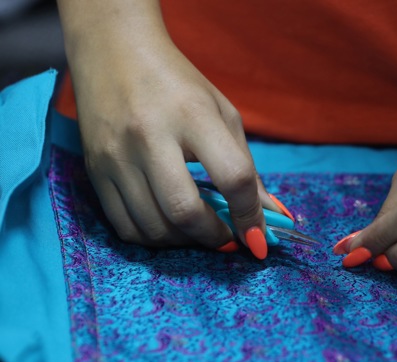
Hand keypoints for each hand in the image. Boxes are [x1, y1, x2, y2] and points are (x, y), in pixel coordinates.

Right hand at [72, 37, 277, 256]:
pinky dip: (154, 239)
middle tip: (227, 238)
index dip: (250, 215)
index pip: (232, 176)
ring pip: (153, 227)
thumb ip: (245, 165)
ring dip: (185, 242)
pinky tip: (169, 227)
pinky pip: (124, 226)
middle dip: (214, 237)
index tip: (257, 236)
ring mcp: (116, 156)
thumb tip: (268, 215)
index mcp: (192, 115)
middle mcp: (149, 136)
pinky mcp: (94, 170)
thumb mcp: (222, 112)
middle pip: (185, 211)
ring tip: (199, 231)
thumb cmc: (177, 82)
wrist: (112, 50)